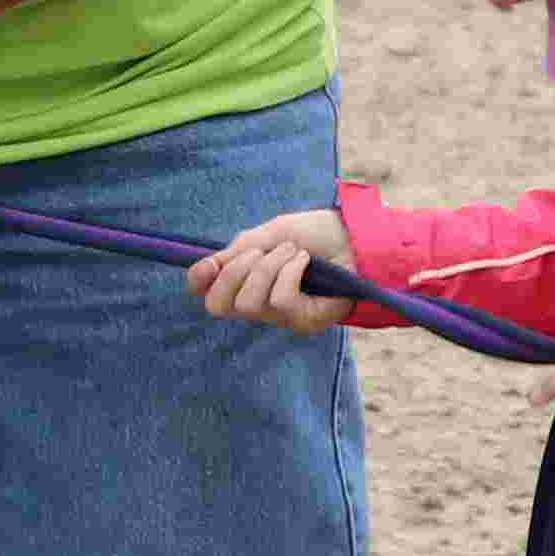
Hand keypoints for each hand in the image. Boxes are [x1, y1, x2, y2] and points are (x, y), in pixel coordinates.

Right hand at [188, 206, 358, 334]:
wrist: (354, 234)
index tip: (209, 264)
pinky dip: (290, 273)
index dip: (200, 282)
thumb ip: (237, 252)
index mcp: (246, 281)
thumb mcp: (269, 235)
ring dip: (269, 267)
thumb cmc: (314, 233)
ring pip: (250, 303)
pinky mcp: (305, 321)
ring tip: (293, 252)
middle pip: (219, 306)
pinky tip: (306, 262)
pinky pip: (280, 301)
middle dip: (234, 272)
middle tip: (261, 251)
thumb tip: (203, 268)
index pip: (208, 295)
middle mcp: (259, 304)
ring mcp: (282, 317)